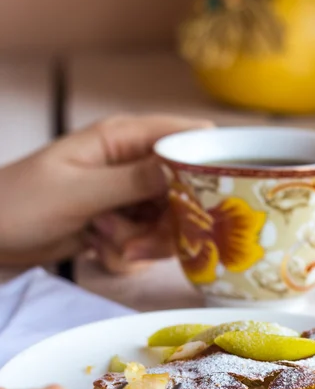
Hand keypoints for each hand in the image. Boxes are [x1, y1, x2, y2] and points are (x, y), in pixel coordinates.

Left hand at [0, 115, 210, 272]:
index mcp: (122, 140)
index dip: (206, 159)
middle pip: (183, 191)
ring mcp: (128, 196)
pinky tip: (98, 249)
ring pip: (167, 222)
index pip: (181, 136)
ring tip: (105, 241)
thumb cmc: (22, 203)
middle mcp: (132, 165)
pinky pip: (147, 241)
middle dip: (164, 222)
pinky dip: (126, 252)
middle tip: (133, 240)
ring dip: (140, 241)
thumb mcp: (79, 191)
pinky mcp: (123, 224)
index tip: (218, 192)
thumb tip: (183, 169)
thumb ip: (134, 180)